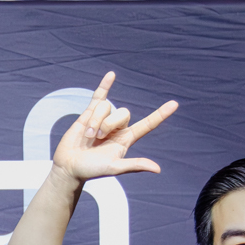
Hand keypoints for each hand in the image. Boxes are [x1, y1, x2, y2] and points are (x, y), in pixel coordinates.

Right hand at [50, 70, 179, 182]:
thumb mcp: (114, 168)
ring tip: (87, 136)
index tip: (174, 104)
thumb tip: (157, 169)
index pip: (147, 124)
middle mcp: (117, 127)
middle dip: (107, 123)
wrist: (69, 166)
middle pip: (122, 113)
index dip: (160, 115)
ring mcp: (103, 119)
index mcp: (126, 139)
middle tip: (96, 138)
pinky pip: (99, 96)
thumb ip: (134, 165)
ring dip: (95, 120)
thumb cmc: (92, 170)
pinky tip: (111, 75)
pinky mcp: (89, 113)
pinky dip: (105, 85)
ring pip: (106, 107)